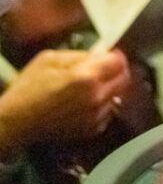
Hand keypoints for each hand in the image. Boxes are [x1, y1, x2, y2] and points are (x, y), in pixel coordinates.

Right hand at [0, 49, 130, 154]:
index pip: (119, 62)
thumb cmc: (28, 89)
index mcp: (86, 77)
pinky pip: (108, 111)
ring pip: (117, 95)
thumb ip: (79, 55)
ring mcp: (96, 115)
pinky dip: (102, 105)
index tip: (110, 55)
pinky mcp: (92, 129)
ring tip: (90, 87)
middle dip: (116, 71)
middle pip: (124, 79)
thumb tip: (100, 53)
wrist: (16, 122)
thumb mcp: (49, 60)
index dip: (115, 56)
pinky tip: (84, 103)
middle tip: (104, 69)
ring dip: (109, 89)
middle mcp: (96, 97)